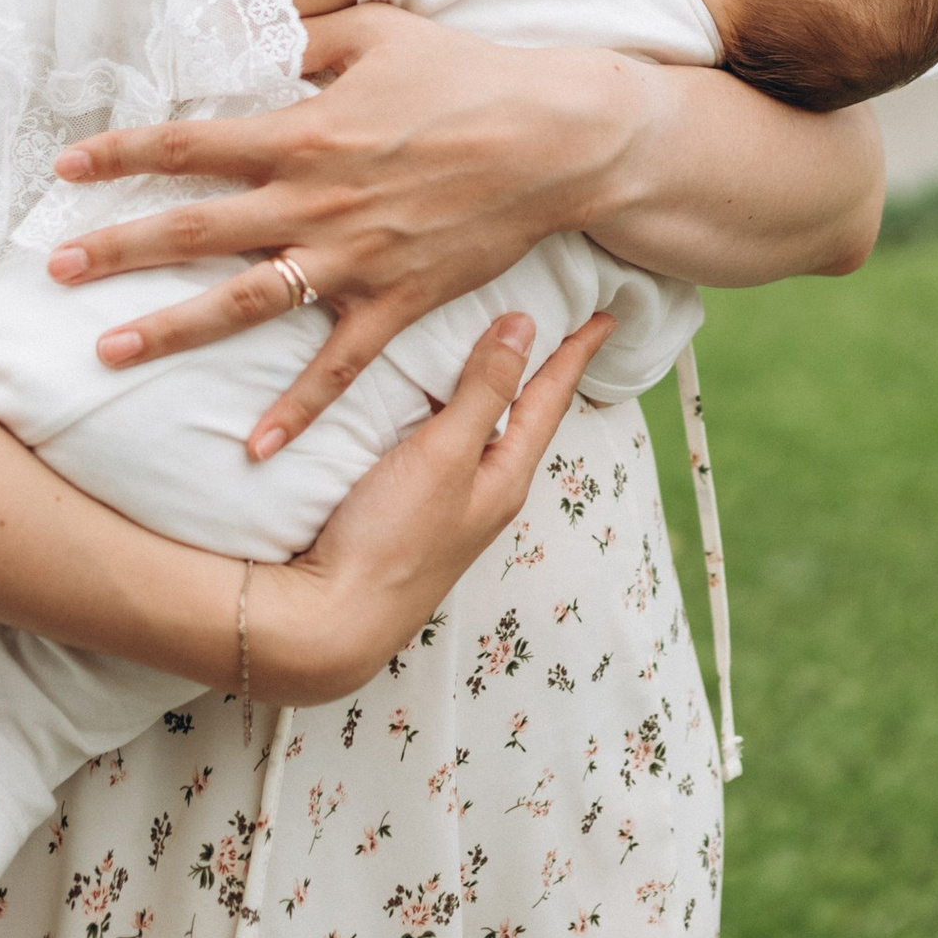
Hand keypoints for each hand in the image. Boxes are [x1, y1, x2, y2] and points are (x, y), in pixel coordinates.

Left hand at [47, 7, 647, 449]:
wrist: (558, 137)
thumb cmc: (469, 74)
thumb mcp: (379, 30)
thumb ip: (305, 34)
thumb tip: (253, 32)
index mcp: (305, 130)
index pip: (191, 145)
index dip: (122, 154)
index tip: (65, 168)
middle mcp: (316, 199)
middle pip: (196, 229)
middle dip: (118, 248)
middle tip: (55, 269)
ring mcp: (355, 257)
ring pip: (245, 302)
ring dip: (172, 329)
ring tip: (108, 351)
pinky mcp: (398, 300)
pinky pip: (338, 366)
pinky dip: (296, 410)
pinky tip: (252, 447)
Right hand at [250, 308, 611, 702]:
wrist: (332, 619)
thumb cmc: (392, 538)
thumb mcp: (445, 455)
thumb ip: (483, 391)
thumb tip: (523, 327)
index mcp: (505, 478)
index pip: (550, 401)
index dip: (574, 355)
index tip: (604, 318)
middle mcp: (485, 492)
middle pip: (525, 418)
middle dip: (543, 373)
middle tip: (563, 330)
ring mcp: (449, 505)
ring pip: (484, 432)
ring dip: (496, 390)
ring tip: (502, 354)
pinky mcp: (412, 511)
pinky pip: (447, 445)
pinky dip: (452, 411)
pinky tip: (432, 404)